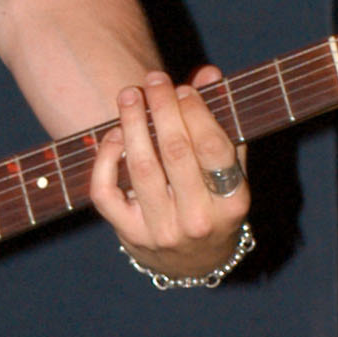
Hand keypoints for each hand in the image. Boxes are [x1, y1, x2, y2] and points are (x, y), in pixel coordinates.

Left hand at [89, 67, 250, 281]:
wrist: (194, 263)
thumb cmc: (214, 204)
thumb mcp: (228, 170)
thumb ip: (221, 122)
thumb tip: (208, 73)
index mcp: (231, 202)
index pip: (214, 149)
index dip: (196, 113)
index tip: (184, 88)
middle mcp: (198, 220)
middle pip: (176, 153)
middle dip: (162, 108)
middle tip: (154, 79)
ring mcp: (162, 231)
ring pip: (141, 167)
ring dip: (132, 124)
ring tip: (129, 95)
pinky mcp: (130, 235)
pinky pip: (106, 192)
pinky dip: (106, 159)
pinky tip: (115, 136)